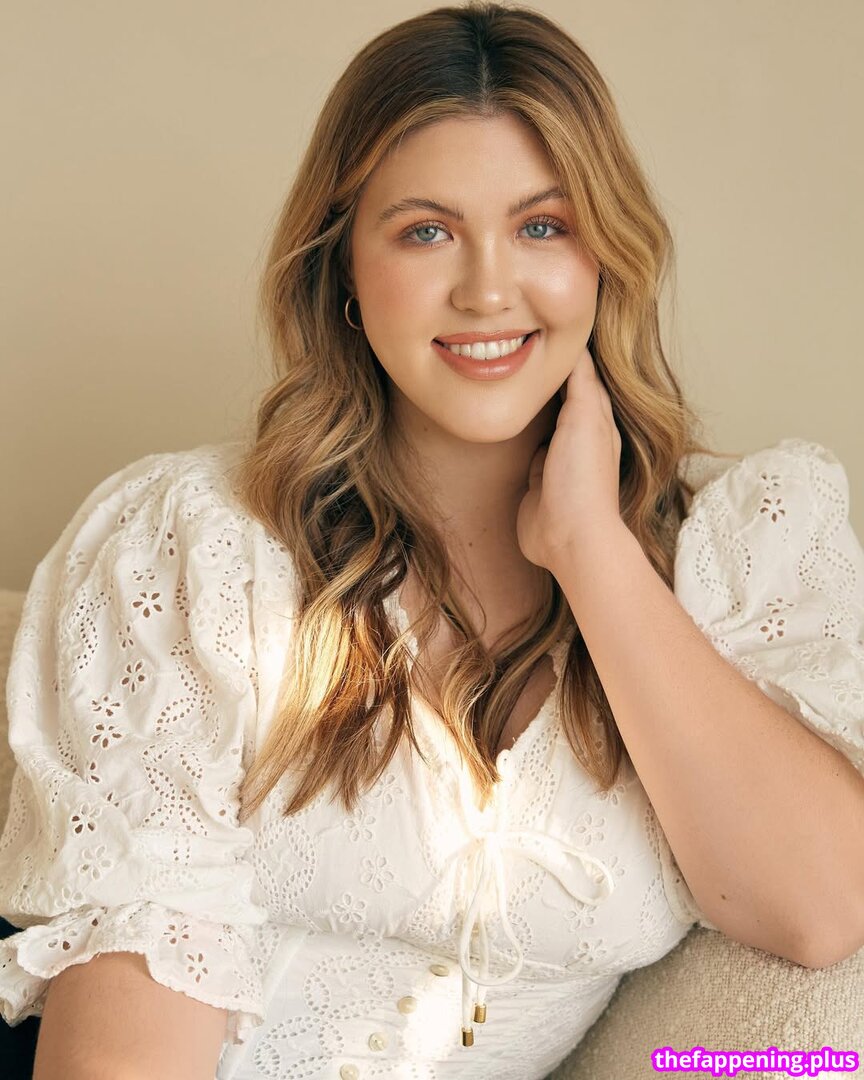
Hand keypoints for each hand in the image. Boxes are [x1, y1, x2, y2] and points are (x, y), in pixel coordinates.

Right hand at [516, 347, 622, 571]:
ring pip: (544, 421)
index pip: (583, 374)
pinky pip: (528, 448)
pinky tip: (509, 422)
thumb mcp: (584, 418)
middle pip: (563, 395)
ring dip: (533, 404)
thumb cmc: (581, 478)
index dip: (569, 351)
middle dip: (549, 375)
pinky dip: (521, 433)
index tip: (549, 324)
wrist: (569, 535)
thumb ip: (581, 382)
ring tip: (515, 376)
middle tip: (525, 345)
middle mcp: (579, 436)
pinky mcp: (537, 480)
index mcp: (597, 418)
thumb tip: (576, 346)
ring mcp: (558, 458)